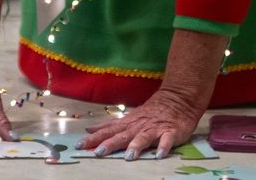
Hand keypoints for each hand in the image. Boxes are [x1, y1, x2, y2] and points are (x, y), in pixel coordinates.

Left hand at [76, 87, 204, 159]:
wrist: (177, 99)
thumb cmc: (150, 112)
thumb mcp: (128, 118)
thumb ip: (111, 125)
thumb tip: (90, 129)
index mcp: (127, 124)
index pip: (107, 131)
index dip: (93, 138)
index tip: (78, 145)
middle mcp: (138, 127)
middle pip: (121, 135)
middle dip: (109, 144)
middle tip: (98, 152)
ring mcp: (154, 129)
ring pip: (143, 138)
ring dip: (135, 146)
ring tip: (129, 157)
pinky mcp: (170, 132)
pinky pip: (167, 141)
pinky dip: (163, 147)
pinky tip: (159, 155)